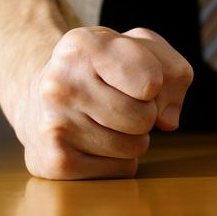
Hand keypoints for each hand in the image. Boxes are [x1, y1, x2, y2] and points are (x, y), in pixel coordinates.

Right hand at [20, 26, 193, 178]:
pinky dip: (119, 160)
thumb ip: (174, 71)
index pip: (152, 80)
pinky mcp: (53, 163)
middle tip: (121, 102)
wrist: (42, 92)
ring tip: (107, 120)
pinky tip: (95, 140)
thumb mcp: (141, 47)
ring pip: (134, 148)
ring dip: (133, 138)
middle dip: (146, 113)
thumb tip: (168, 121)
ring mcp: (54, 125)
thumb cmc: (105, 67)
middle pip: (145, 118)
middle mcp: (61, 83)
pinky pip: (121, 170)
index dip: (156, 83)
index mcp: (83, 45)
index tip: (134, 77)